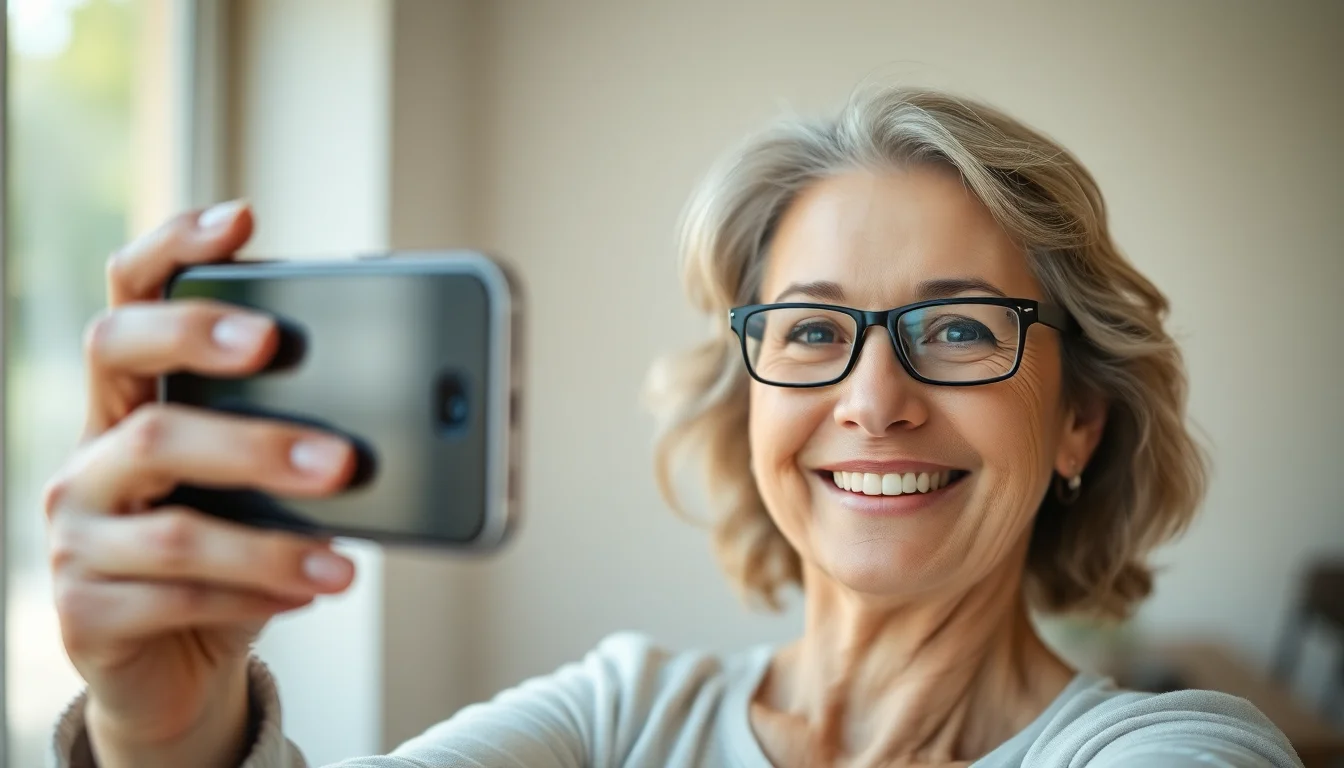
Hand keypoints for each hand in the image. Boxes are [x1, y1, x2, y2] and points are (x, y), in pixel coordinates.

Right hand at [46, 201, 357, 767]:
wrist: (180, 661)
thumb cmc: (233, 550)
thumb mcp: (263, 483)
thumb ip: (296, 431)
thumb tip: (404, 398)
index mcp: (133, 401)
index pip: (129, 298)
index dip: (174, 250)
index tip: (244, 220)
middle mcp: (91, 454)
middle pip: (147, 411)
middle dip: (249, 425)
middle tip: (337, 452)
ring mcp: (77, 533)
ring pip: (174, 525)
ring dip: (273, 543)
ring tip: (345, 555)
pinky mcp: (84, 612)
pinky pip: (175, 599)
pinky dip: (254, 597)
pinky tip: (308, 595)